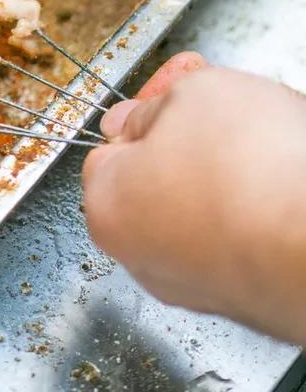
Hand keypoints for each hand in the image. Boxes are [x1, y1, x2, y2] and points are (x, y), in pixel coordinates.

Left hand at [83, 57, 305, 343]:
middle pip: (157, 181)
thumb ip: (155, 103)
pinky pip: (244, 238)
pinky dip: (259, 212)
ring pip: (206, 211)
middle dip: (189, 144)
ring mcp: (202, 285)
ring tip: (266, 149)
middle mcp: (146, 259)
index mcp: (109, 206)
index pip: (110, 148)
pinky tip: (282, 186)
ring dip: (230, 178)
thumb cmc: (254, 173)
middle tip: (225, 114)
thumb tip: (138, 117)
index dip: (145, 112)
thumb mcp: (193, 93)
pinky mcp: (251, 299)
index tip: (174, 92)